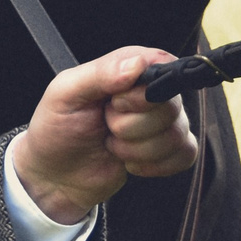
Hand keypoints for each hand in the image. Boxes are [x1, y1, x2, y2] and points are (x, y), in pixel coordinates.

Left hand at [11, 47, 198, 224]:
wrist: (55, 175)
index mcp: (129, 67)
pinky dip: (155, 165)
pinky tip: (131, 162)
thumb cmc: (56, 128)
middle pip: (170, 107)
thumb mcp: (66, 93)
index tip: (114, 103)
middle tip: (106, 125)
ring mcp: (162, 121)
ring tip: (113, 143)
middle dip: (130, 127)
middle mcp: (151, 91)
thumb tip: (136, 64)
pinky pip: (186, 154)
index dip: (140, 94)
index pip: (163, 68)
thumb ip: (100, 74)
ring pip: (176, 135)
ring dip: (137, 150)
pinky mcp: (167, 149)